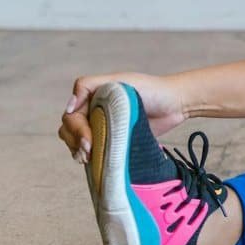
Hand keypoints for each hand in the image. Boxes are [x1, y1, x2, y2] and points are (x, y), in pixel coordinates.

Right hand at [57, 71, 187, 164]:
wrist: (175, 104)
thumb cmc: (150, 89)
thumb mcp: (119, 81)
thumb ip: (88, 86)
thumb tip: (69, 108)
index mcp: (92, 99)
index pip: (72, 118)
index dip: (76, 131)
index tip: (88, 141)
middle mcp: (94, 114)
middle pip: (69, 131)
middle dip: (75, 143)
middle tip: (88, 153)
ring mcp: (104, 129)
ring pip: (78, 143)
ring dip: (78, 152)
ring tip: (88, 159)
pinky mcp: (115, 142)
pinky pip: (96, 152)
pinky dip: (91, 159)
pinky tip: (93, 163)